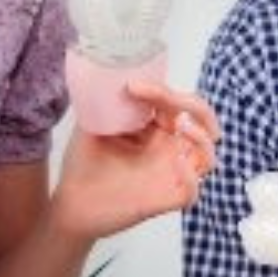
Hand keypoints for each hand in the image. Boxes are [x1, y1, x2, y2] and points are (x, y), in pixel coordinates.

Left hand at [52, 80, 218, 240]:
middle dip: (196, 107)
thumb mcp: (93, 123)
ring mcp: (169, 175)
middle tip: (175, 101)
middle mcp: (168, 150)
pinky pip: (191, 192)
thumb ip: (107, 100)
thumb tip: (113, 72)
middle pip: (202, 123)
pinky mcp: (165, 200)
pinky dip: (191, 177)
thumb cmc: (83, 164)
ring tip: (182, 127)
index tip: (132, 85)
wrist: (71, 203)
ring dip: (202, 138)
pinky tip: (178, 164)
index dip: (161, 90)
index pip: (173, 104)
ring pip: (206, 156)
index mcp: (155, 130)